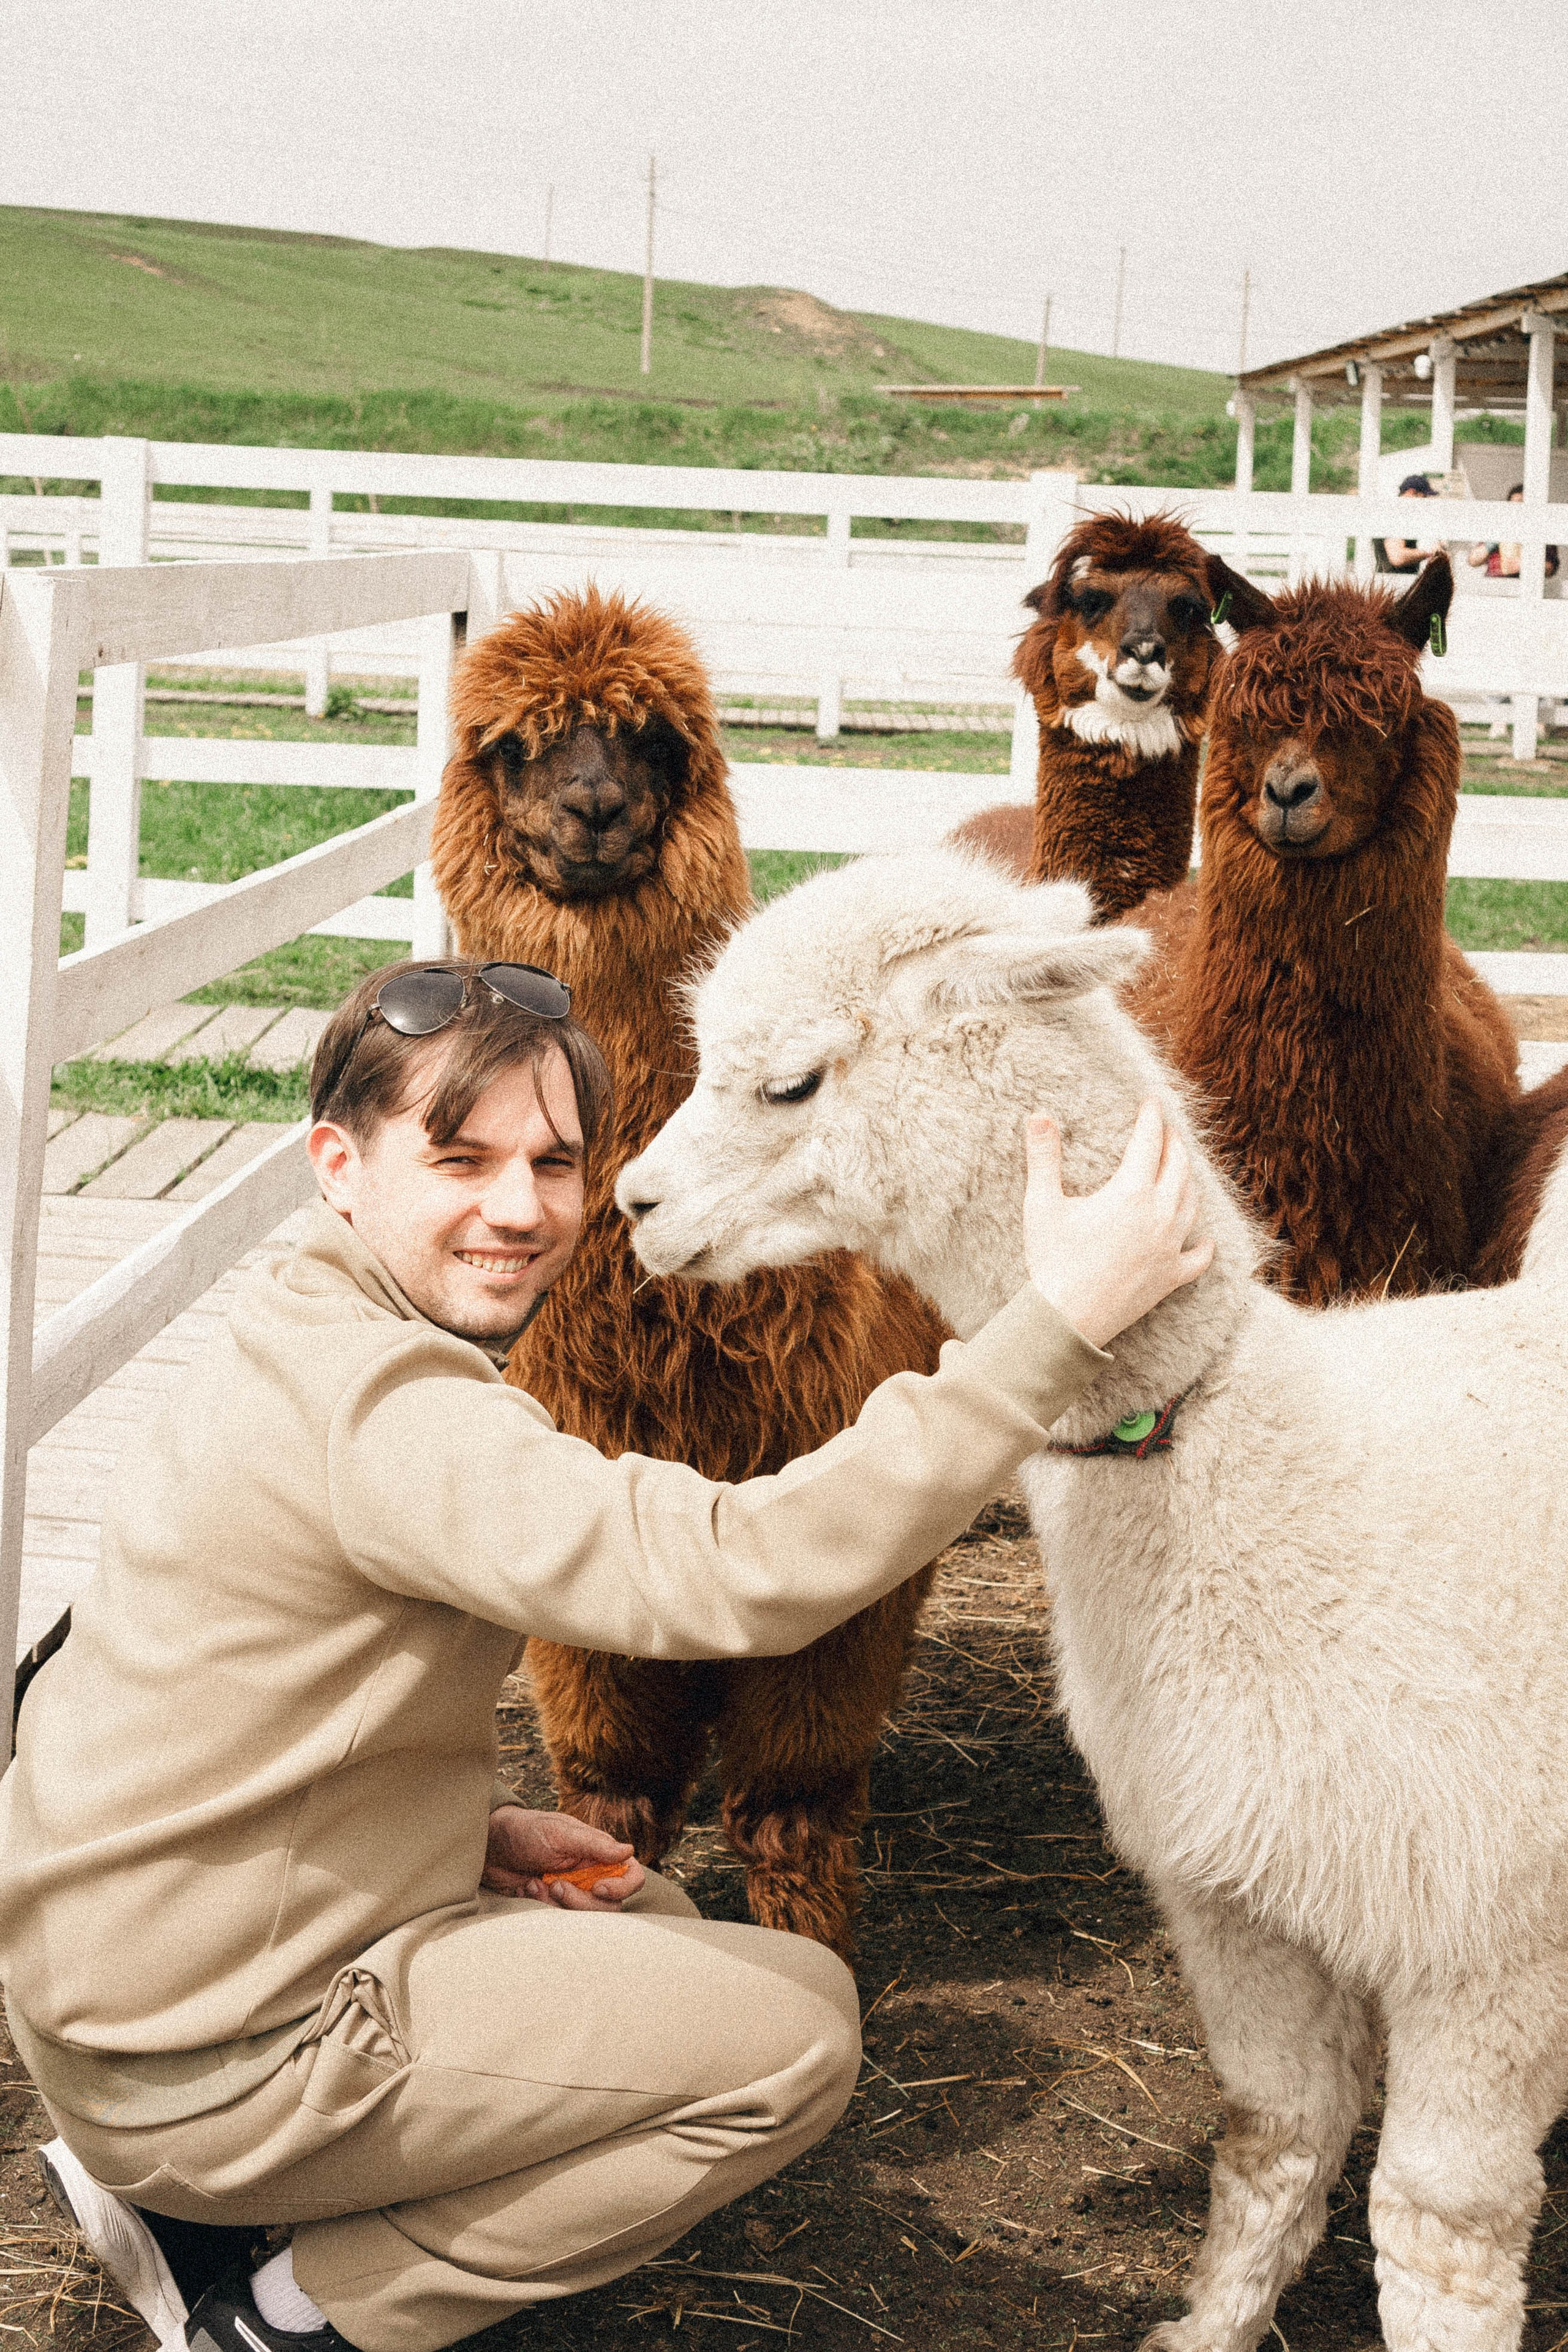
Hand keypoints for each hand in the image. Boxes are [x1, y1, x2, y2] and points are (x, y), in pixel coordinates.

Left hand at [482, 1806, 646, 1909]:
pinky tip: (527, 1888)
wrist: (490, 1846)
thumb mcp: (559, 1833)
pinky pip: (559, 1920)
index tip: (599, 1888)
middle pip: (610, 1904)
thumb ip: (594, 1844)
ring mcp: (573, 1891)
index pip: (631, 1875)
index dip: (624, 1887)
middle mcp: (591, 1874)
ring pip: (585, 1916)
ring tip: (536, 1882)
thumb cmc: (527, 1830)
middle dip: (582, 1901)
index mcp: (599, 1853)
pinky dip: (542, 1906)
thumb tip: (629, 1851)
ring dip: (559, 1904)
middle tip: (556, 1886)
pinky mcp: (553, 1905)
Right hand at [1024, 1098, 1214, 1348]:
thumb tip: (1038, 1114)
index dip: (1151, 1117)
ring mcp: (1169, 1248)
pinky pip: (1198, 1258)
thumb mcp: (1041, 1204)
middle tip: (1166, 1131)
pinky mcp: (1170, 1277)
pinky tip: (1206, 1239)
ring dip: (1187, 1180)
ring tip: (1180, 1169)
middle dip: (1173, 1144)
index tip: (1152, 1101)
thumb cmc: (1051, 1260)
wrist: (1066, 1318)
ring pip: (1191, 1204)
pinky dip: (1204, 1245)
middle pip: (1178, 1167)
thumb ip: (1043, 1156)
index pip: (1148, 1142)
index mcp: (1130, 1193)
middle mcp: (1159, 1215)